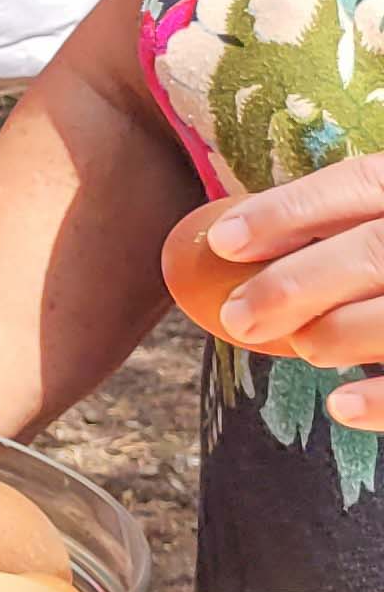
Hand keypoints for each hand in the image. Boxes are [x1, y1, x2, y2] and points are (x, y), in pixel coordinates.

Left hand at [197, 162, 383, 424]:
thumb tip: (241, 247)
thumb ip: (354, 226)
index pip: (359, 184)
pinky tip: (341, 406)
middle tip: (238, 317)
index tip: (223, 242)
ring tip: (306, 347)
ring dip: (340, 333)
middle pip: (371, 251)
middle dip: (294, 284)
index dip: (287, 211)